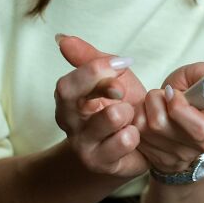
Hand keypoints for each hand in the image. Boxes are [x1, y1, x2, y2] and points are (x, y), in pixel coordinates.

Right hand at [54, 34, 147, 177]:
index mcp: (68, 99)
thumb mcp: (110, 76)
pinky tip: (136, 135)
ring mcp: (84, 146)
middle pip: (72, 97)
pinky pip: (125, 141)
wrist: (141, 142)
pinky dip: (136, 133)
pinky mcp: (102, 163)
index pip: (67, 83)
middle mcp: (69, 123)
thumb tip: (62, 38)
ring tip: (131, 116)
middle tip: (123, 89)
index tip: (121, 65)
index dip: (94, 71)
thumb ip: (89, 57)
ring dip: (128, 112)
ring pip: (109, 118)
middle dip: (104, 86)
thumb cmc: (122, 105)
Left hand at [135, 62, 203, 176]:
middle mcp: (200, 145)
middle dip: (157, 101)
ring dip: (147, 107)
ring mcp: (178, 156)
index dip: (179, 107)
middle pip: (161, 124)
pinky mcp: (157, 159)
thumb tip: (203, 81)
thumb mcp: (198, 77)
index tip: (173, 92)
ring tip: (158, 104)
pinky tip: (150, 116)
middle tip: (165, 95)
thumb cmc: (191, 95)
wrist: (179, 114)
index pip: (199, 129)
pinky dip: (139, 118)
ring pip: (146, 127)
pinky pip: (136, 134)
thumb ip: (202, 73)